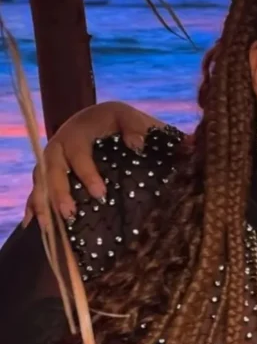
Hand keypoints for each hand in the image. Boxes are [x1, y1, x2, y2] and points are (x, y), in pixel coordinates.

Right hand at [23, 101, 164, 227]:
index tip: (100, 193)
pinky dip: (33, 204)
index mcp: (76, 132)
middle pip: (52, 169)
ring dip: (42, 203)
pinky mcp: (48, 171)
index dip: (86, 173)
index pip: (78, 153)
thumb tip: (137, 144)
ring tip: (47, 226)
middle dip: (58, 192)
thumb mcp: (127, 117)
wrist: (101, 119)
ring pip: (40, 180)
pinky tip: (32, 223)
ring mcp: (51, 160)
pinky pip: (37, 188)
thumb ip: (134, 126)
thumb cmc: (117, 121)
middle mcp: (58, 145)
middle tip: (69, 214)